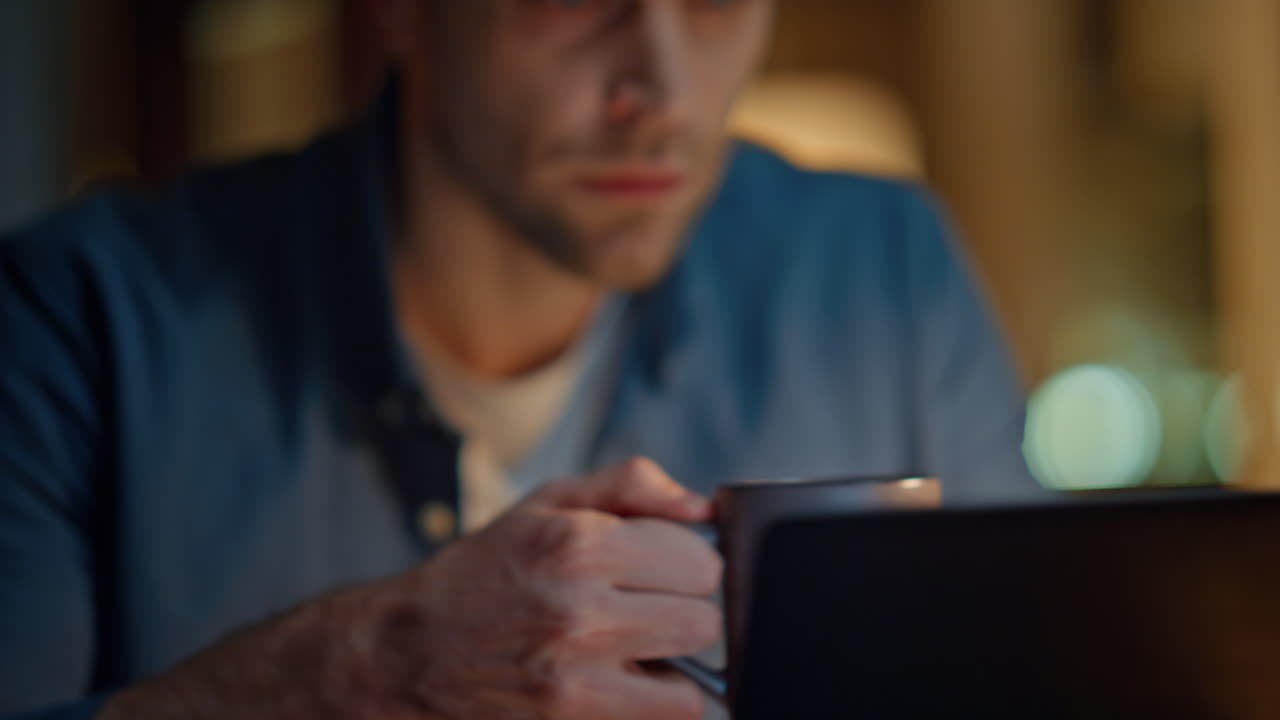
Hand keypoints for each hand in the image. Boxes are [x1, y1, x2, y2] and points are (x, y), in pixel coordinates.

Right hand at [98, 457, 721, 719]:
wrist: (407, 651)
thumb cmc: (483, 572)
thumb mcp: (547, 503)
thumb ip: (631, 488)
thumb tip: (704, 505)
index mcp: (579, 544)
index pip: (701, 560)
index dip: (685, 562)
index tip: (660, 567)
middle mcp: (580, 612)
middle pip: (705, 621)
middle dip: (682, 613)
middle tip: (644, 609)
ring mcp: (575, 680)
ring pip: (693, 687)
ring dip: (671, 669)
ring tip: (632, 651)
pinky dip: (650, 705)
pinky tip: (618, 682)